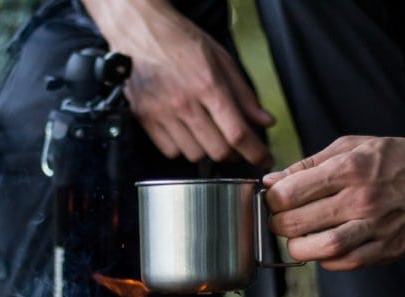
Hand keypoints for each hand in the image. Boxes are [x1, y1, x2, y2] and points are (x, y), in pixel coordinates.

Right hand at [82, 0, 274, 167]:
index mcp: (208, 85)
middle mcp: (184, 102)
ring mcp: (162, 113)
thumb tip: (264, 121)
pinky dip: (182, 148)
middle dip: (234, 154)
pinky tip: (186, 132)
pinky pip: (170, 151)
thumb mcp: (221, 59)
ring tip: (208, 133)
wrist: (140, 30)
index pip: (238, 133)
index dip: (255, 152)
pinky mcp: (145, 119)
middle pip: (218, 150)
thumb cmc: (180, 40)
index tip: (263, 159)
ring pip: (195, 155)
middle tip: (236, 146)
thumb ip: (244, 94)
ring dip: (207, 150)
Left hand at [262, 135, 404, 269]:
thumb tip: (271, 181)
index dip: (271, 199)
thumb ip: (309, 165)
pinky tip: (323, 247)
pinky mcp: (388, 249)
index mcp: (351, 169)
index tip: (273, 199)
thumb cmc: (395, 159)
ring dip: (298, 248)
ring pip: (322, 248)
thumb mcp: (352, 147)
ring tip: (297, 239)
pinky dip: (326, 259)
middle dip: (278, 224)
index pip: (290, 193)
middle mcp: (363, 200)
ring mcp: (377, 227)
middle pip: (299, 223)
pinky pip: (346, 263)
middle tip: (280, 220)